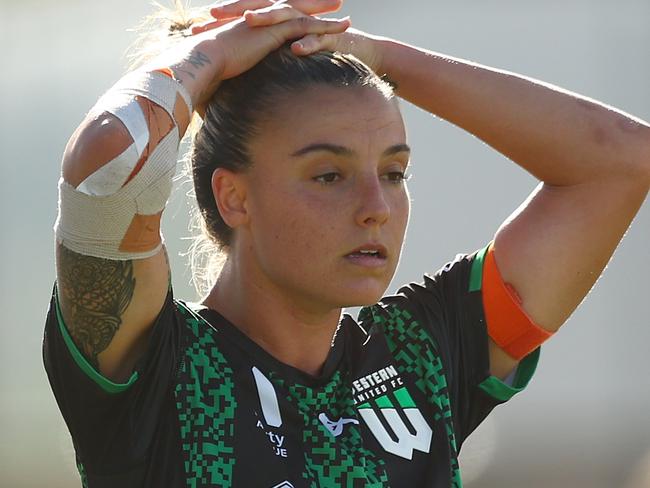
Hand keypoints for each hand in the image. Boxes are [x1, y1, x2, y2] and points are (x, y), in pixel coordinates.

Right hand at [160, 1, 350, 109]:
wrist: (202, 60)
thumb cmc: (205, 70)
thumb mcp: (222, 71)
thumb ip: (230, 77)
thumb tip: (225, 99)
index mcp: (250, 26)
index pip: (274, 17)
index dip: (291, 15)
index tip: (304, 15)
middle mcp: (260, 20)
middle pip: (292, 7)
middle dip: (313, 5)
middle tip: (332, 2)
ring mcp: (269, 23)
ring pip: (303, 13)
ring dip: (325, 12)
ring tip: (344, 14)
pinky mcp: (275, 31)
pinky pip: (307, 25)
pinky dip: (326, 25)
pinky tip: (342, 26)